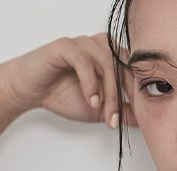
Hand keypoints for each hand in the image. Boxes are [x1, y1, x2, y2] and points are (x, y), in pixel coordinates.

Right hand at [0, 33, 137, 126]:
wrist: (31, 91)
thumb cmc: (63, 95)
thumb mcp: (99, 109)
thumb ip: (121, 112)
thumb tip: (145, 120)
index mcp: (110, 56)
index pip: (133, 69)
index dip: (137, 93)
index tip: (138, 117)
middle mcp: (99, 45)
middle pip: (123, 65)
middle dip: (125, 96)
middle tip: (118, 120)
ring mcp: (82, 43)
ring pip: (106, 63)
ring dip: (109, 93)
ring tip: (105, 114)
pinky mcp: (65, 46)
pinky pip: (84, 61)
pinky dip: (91, 84)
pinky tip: (91, 101)